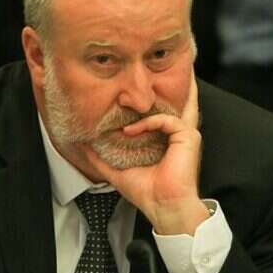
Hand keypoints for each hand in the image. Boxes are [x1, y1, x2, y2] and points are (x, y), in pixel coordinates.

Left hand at [84, 71, 209, 234]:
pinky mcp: (188, 136)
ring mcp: (186, 134)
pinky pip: (165, 120)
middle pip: (185, 101)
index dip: (159, 101)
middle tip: (176, 64)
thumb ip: (101, 159)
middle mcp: (179, 134)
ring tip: (130, 102)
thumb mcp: (118, 172)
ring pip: (177, 105)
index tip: (146, 89)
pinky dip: (147, 123)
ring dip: (152, 101)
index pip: (167, 114)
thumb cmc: (147, 193)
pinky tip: (132, 131)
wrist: (162, 207)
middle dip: (182, 84)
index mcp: (168, 140)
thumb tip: (84, 147)